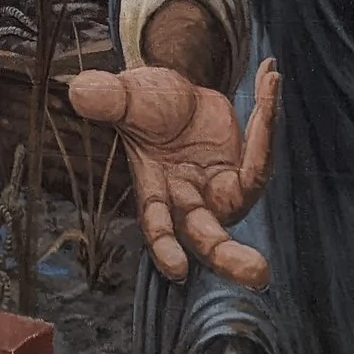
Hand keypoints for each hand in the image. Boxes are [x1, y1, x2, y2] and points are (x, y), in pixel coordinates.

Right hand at [67, 59, 279, 287]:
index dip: (165, 247)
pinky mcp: (242, 167)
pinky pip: (262, 150)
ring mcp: (219, 185)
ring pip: (248, 190)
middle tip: (258, 275)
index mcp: (153, 191)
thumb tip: (82, 91)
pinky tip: (269, 77)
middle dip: (230, 256)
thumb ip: (108, 100)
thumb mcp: (124, 99)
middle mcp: (188, 198)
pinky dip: (267, 113)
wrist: (168, 99)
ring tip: (271, 88)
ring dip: (265, 144)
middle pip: (210, 236)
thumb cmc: (140, 107)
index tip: (177, 269)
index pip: (157, 224)